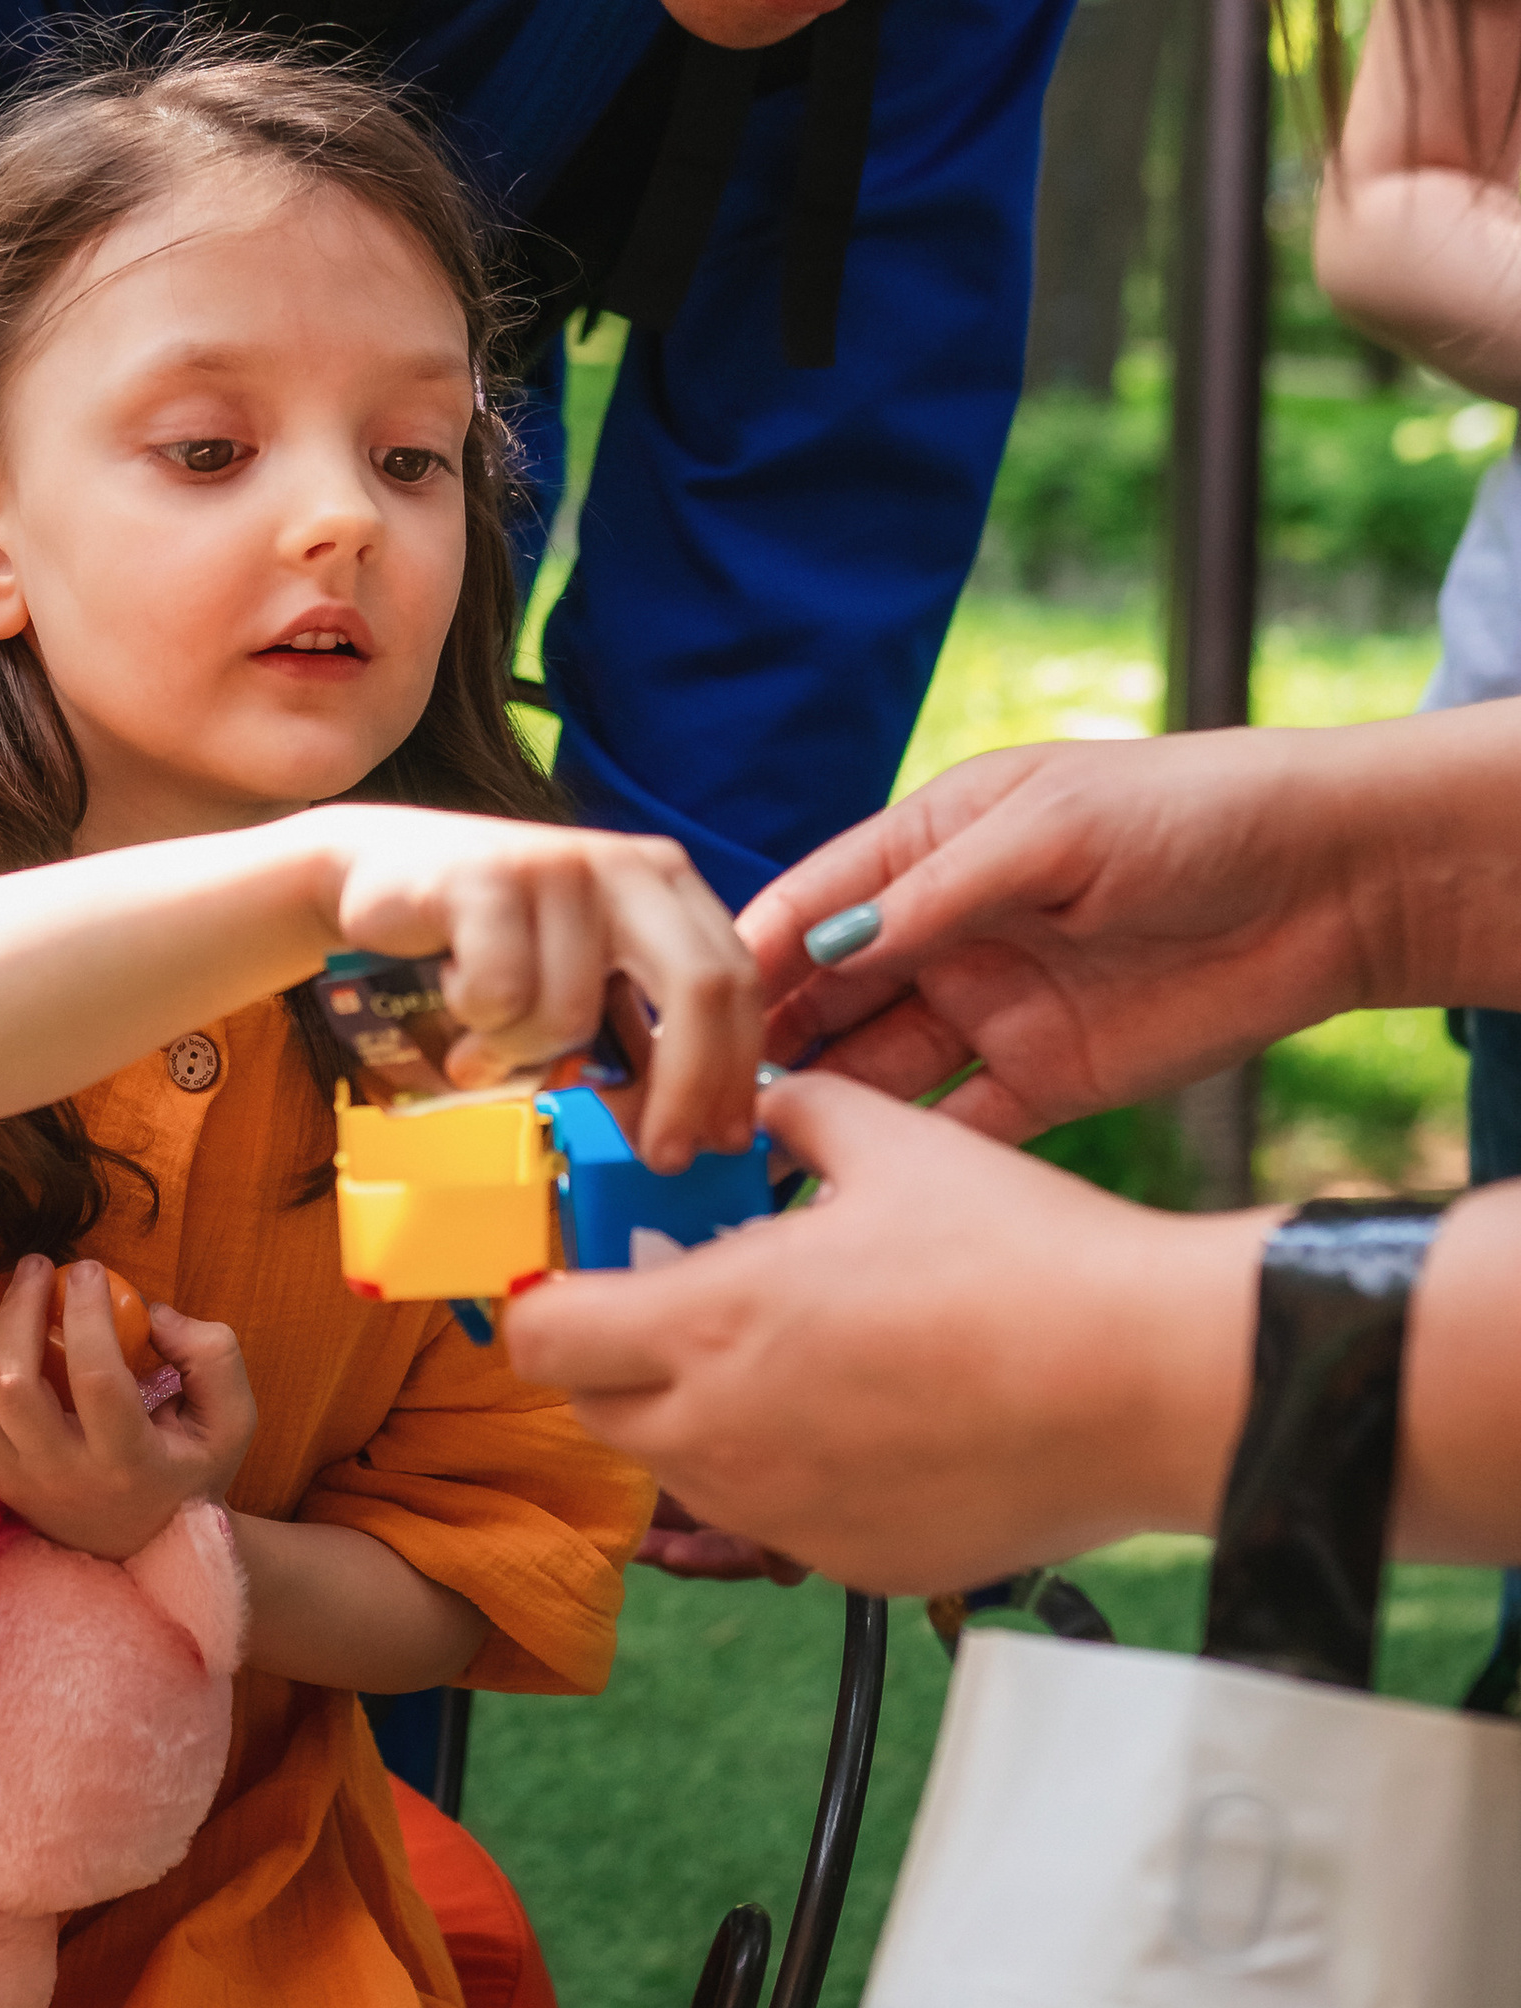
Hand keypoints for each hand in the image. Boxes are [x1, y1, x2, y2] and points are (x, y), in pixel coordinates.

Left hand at [0, 1257, 257, 1562]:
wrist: (145, 1545)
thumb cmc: (188, 1470)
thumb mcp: (230, 1420)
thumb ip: (213, 1355)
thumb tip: (152, 1312)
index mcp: (127, 1461)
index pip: (96, 1379)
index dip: (88, 1313)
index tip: (89, 1271)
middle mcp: (59, 1476)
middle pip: (9, 1385)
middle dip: (18, 1309)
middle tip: (37, 1267)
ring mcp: (11, 1482)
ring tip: (14, 1312)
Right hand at [323, 809, 759, 1169]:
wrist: (373, 879)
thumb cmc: (484, 945)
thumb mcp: (579, 985)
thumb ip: (633, 1041)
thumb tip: (681, 1134)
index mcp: (662, 883)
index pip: (736, 979)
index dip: (740, 1068)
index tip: (726, 1140)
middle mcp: (622, 866)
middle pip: (698, 985)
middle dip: (685, 1088)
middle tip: (659, 1155)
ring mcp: (554, 865)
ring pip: (573, 1014)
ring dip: (521, 1055)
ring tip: (484, 1040)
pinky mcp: (480, 878)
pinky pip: (499, 997)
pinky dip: (473, 1025)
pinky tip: (451, 999)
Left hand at [505, 1073, 1269, 1594]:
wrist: (1153, 1383)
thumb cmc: (1029, 1259)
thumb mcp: (896, 1145)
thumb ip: (797, 1112)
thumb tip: (763, 1097)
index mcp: (708, 1324)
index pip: (541, 1334)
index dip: (548, 1297)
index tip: (588, 1265)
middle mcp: (723, 1435)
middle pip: (596, 1407)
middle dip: (618, 1351)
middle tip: (693, 1294)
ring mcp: (784, 1514)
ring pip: (685, 1469)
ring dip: (704, 1411)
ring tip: (803, 1349)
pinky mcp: (849, 1563)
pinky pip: (779, 1516)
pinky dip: (794, 1469)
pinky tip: (876, 1414)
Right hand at [739, 726, 1396, 1138]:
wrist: (1331, 880)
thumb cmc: (1189, 814)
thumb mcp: (1049, 832)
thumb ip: (932, 893)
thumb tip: (817, 948)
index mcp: (928, 848)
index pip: (808, 906)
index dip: (745, 958)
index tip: (676, 1012)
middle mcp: (942, 933)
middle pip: (823, 997)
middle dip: (760, 1046)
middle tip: (694, 1105)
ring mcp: (990, 1010)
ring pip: (872, 1071)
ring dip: (814, 1110)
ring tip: (744, 1158)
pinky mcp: (1044, 1080)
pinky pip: (954, 1128)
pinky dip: (901, 1159)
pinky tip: (843, 1193)